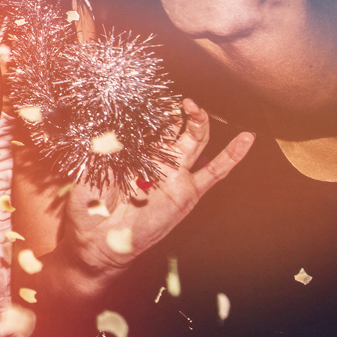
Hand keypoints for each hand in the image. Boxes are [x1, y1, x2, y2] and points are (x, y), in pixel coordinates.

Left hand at [61, 99, 252, 275]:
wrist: (97, 242)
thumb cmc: (89, 208)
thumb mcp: (89, 173)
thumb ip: (102, 151)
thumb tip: (110, 130)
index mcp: (132, 152)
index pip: (147, 123)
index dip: (149, 109)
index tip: (144, 94)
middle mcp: (156, 161)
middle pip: (173, 127)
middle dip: (174, 111)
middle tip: (171, 98)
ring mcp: (175, 176)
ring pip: (194, 142)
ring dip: (197, 122)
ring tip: (193, 107)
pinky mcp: (187, 193)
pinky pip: (214, 173)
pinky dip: (231, 156)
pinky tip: (246, 139)